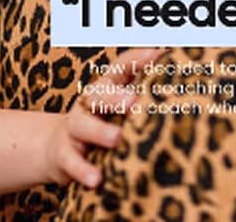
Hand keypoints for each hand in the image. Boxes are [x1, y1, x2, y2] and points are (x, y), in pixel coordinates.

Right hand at [44, 47, 163, 188]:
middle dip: (115, 96)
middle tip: (133, 101)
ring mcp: (74, 127)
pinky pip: (71, 161)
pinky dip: (83, 170)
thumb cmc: (103, 122)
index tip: (154, 55)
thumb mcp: (120, 104)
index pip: (120, 67)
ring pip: (82, 125)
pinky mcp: (64, 155)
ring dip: (100, 131)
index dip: (135, 59)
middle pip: (99, 94)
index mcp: (107, 86)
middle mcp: (89, 102)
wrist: (59, 147)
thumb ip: (144, 91)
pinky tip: (96, 179)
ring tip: (117, 139)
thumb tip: (176, 71)